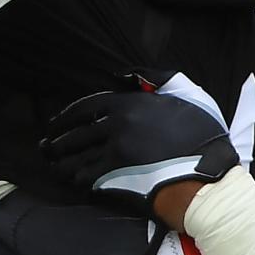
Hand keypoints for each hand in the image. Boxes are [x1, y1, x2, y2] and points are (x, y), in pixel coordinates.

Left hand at [41, 74, 238, 223]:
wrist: (210, 181)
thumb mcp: (186, 96)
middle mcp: (116, 126)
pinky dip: (76, 177)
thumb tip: (125, 74)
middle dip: (57, 140)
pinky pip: (87, 176)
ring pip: (76, 156)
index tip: (54, 123)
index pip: (85, 107)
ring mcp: (114, 153)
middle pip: (75, 133)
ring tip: (51, 163)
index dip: (66, 116)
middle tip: (45, 145)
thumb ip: (155, 79)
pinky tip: (71, 179)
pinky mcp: (117, 178)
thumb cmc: (203, 137)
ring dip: (60, 160)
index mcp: (128, 104)